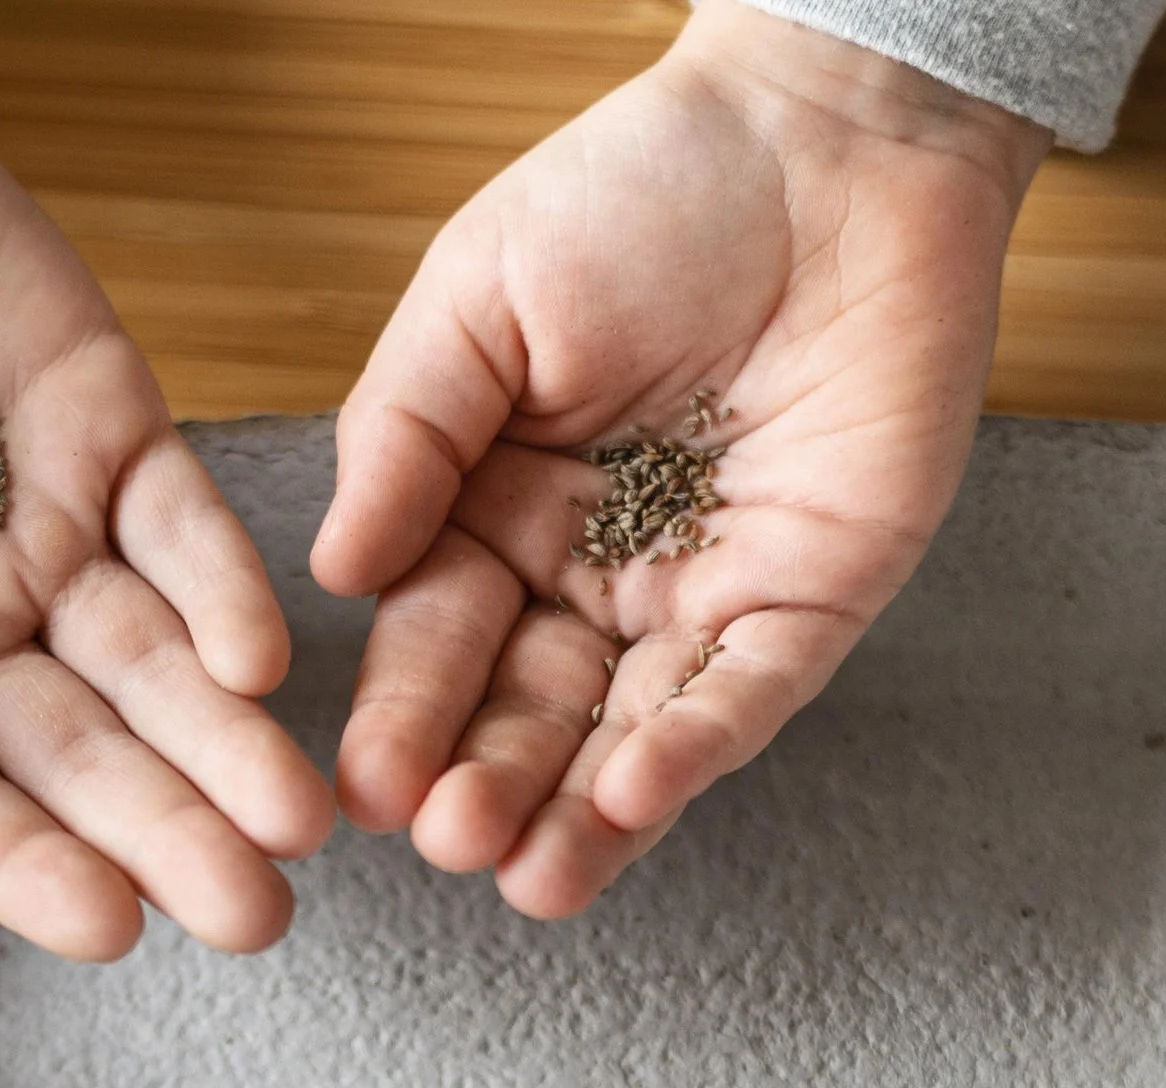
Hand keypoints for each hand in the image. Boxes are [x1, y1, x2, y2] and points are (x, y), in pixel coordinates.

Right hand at [0, 45, 331, 959]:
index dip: (31, 865)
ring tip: (299, 819)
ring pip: (155, 666)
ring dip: (227, 743)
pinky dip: (227, 592)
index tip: (113, 925)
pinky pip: (185, 532)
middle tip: (256, 914)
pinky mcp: (118, 439)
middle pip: (82, 756)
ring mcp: (53, 538)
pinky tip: (263, 662)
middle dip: (168, 834)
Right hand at [311, 4, 1047, 918]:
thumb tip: (337, 574)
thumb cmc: (646, 189)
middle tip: (449, 840)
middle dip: (489, 784)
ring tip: (533, 877)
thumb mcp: (480, 299)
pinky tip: (635, 796)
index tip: (365, 789)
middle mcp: (596, 581)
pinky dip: (694, 747)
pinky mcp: (812, 597)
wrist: (827, 132)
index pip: (440, 643)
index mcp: (500, 521)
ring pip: (634, 733)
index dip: (405, 718)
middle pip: (530, 712)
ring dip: (582, 813)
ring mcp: (705, 598)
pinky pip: (748, 692)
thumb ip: (404, 437)